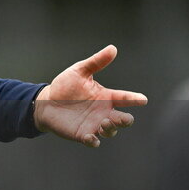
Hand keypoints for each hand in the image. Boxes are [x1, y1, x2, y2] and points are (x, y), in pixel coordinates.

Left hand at [33, 45, 147, 147]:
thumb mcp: (79, 71)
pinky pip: (93, 141)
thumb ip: (96, 62)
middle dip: (125, 120)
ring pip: (110, 131)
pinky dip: (93, 141)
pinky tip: (90, 137)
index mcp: (105, 97)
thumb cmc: (64, 86)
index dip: (134, 99)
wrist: (46, 102)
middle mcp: (103, 112)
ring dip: (110, 129)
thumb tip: (113, 48)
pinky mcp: (82, 134)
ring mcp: (94, 124)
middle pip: (123, 119)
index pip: (124, 98)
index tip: (142, 99)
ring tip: (103, 123)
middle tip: (122, 118)